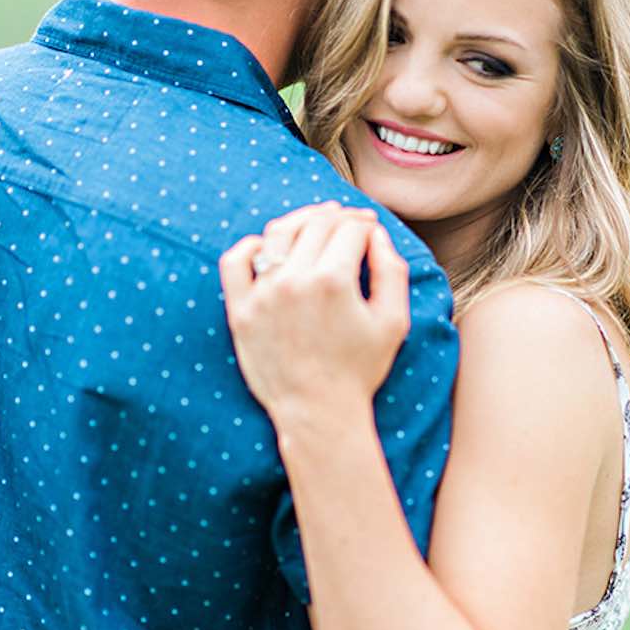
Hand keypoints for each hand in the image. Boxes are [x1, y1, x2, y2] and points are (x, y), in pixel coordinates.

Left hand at [219, 203, 412, 425]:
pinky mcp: (240, 311)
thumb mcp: (393, 321)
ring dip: (300, 221)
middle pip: (317, 225)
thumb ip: (391, 270)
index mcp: (334, 281)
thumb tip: (375, 235)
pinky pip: (235, 261)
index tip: (370, 228)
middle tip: (347, 222)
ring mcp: (262, 295)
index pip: (350, 229)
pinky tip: (267, 247)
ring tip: (313, 225)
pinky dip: (251, 245)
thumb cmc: (360, 370)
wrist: (318, 412)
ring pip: (278, 233)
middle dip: (338, 217)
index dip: (365, 223)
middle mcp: (294, 281)